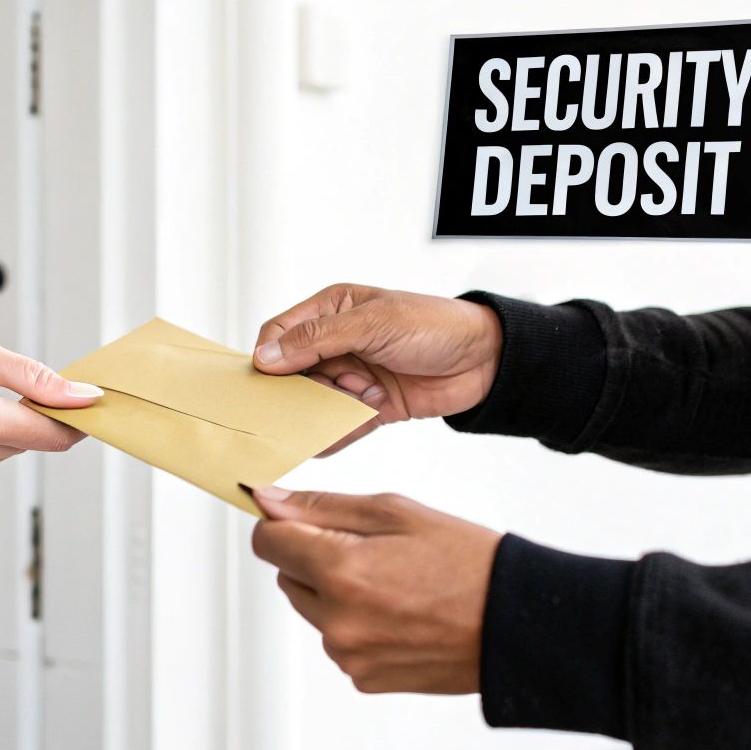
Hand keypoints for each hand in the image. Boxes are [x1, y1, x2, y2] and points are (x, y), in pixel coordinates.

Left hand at [248, 486, 498, 694]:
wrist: (517, 624)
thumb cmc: (468, 562)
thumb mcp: (396, 512)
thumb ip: (322, 506)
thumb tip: (267, 501)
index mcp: (340, 571)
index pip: (267, 542)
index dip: (283, 523)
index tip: (305, 519)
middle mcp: (336, 620)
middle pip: (288, 576)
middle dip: (315, 557)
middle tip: (373, 551)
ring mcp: (349, 655)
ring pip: (313, 610)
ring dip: (336, 593)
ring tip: (395, 584)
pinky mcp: (365, 678)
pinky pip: (340, 641)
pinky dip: (358, 625)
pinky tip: (402, 615)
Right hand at [252, 284, 501, 453]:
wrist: (486, 361)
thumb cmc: (433, 326)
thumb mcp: (371, 324)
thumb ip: (317, 340)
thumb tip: (265, 358)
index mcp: (332, 310)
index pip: (279, 333)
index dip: (267, 356)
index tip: (264, 380)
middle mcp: (336, 344)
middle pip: (292, 374)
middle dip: (297, 390)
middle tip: (305, 402)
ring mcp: (352, 377)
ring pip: (314, 402)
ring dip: (326, 409)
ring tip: (355, 401)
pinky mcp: (368, 407)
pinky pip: (339, 425)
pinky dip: (336, 433)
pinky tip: (332, 440)